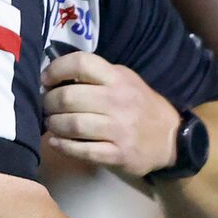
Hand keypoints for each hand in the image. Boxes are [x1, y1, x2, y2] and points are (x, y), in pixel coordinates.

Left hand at [41, 52, 179, 173]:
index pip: (81, 63)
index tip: (46, 80)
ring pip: (72, 125)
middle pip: (68, 97)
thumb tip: (57, 77)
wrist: (171, 138)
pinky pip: (81, 150)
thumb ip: (97, 77)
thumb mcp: (126, 82)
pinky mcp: (117, 154)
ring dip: (53, 124)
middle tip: (47, 106)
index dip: (56, 69)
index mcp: (118, 78)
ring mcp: (119, 129)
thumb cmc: (141, 106)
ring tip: (52, 124)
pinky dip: (62, 146)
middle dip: (49, 102)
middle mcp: (118, 101)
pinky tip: (56, 142)